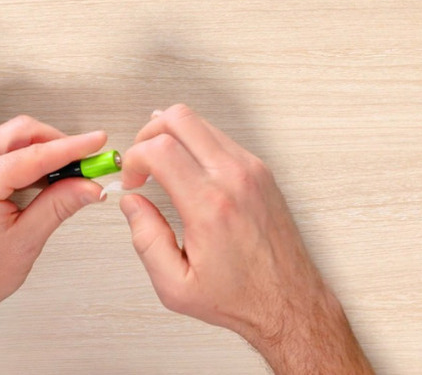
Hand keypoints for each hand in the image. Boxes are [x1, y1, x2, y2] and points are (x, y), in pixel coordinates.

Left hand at [0, 115, 106, 323]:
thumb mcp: (26, 240)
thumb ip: (60, 205)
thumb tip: (88, 186)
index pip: (34, 154)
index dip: (71, 147)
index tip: (96, 141)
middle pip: (20, 132)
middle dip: (56, 142)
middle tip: (85, 160)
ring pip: (11, 138)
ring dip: (42, 148)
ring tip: (68, 172)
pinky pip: (0, 151)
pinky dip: (26, 157)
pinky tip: (44, 176)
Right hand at [119, 104, 371, 372]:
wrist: (290, 303)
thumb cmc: (240, 297)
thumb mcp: (175, 285)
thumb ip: (146, 239)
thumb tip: (131, 203)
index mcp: (210, 206)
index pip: (160, 149)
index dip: (133, 159)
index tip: (132, 181)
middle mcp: (234, 179)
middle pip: (180, 118)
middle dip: (148, 134)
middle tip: (142, 163)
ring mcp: (252, 170)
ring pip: (200, 122)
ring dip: (172, 137)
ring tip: (162, 168)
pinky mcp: (261, 171)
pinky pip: (219, 138)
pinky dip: (195, 145)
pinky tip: (187, 171)